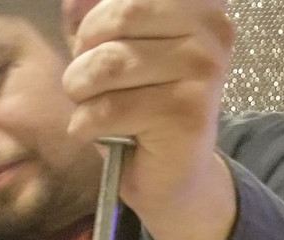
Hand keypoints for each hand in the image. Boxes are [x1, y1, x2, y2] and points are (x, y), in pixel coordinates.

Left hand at [61, 0, 236, 239]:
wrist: (174, 177)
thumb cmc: (142, 110)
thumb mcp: (116, 53)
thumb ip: (95, 20)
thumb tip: (72, 0)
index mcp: (198, 4)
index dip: (96, 21)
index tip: (101, 49)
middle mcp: (210, 29)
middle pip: (115, 19)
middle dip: (85, 57)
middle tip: (92, 86)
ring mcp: (203, 69)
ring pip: (107, 65)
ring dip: (82, 94)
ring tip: (95, 109)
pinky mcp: (186, 112)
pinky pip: (107, 109)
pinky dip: (86, 126)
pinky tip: (102, 134)